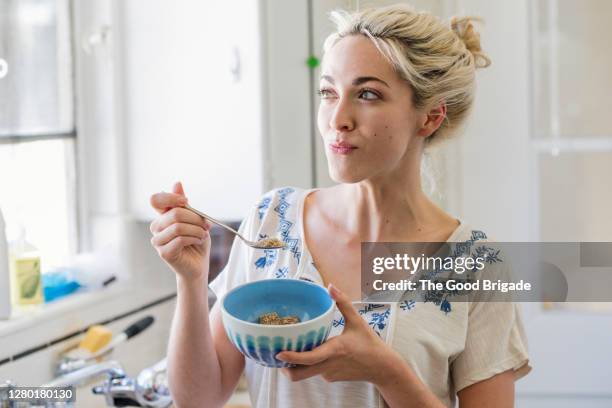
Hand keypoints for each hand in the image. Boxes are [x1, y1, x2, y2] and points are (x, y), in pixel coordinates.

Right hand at [149, 181, 211, 281]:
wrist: (199, 264)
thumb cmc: (196, 240)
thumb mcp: (194, 219)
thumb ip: (184, 204)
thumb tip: (177, 183)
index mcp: (162, 216)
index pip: (156, 199)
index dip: (171, 197)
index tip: (186, 202)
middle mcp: (156, 227)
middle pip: (174, 213)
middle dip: (196, 218)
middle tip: (206, 225)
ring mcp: (158, 240)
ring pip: (178, 227)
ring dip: (197, 230)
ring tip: (203, 234)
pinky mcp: (164, 253)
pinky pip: (180, 240)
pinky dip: (194, 238)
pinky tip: (198, 241)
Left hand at [277, 284, 397, 384]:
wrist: (381, 367)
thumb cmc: (369, 343)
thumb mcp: (357, 320)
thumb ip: (343, 302)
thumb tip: (330, 285)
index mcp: (334, 350)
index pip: (309, 358)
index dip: (292, 357)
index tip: (278, 353)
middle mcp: (328, 365)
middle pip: (299, 375)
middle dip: (284, 368)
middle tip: (275, 353)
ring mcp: (328, 374)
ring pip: (305, 373)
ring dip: (295, 364)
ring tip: (289, 349)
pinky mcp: (330, 378)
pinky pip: (314, 371)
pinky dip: (309, 363)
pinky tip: (312, 350)